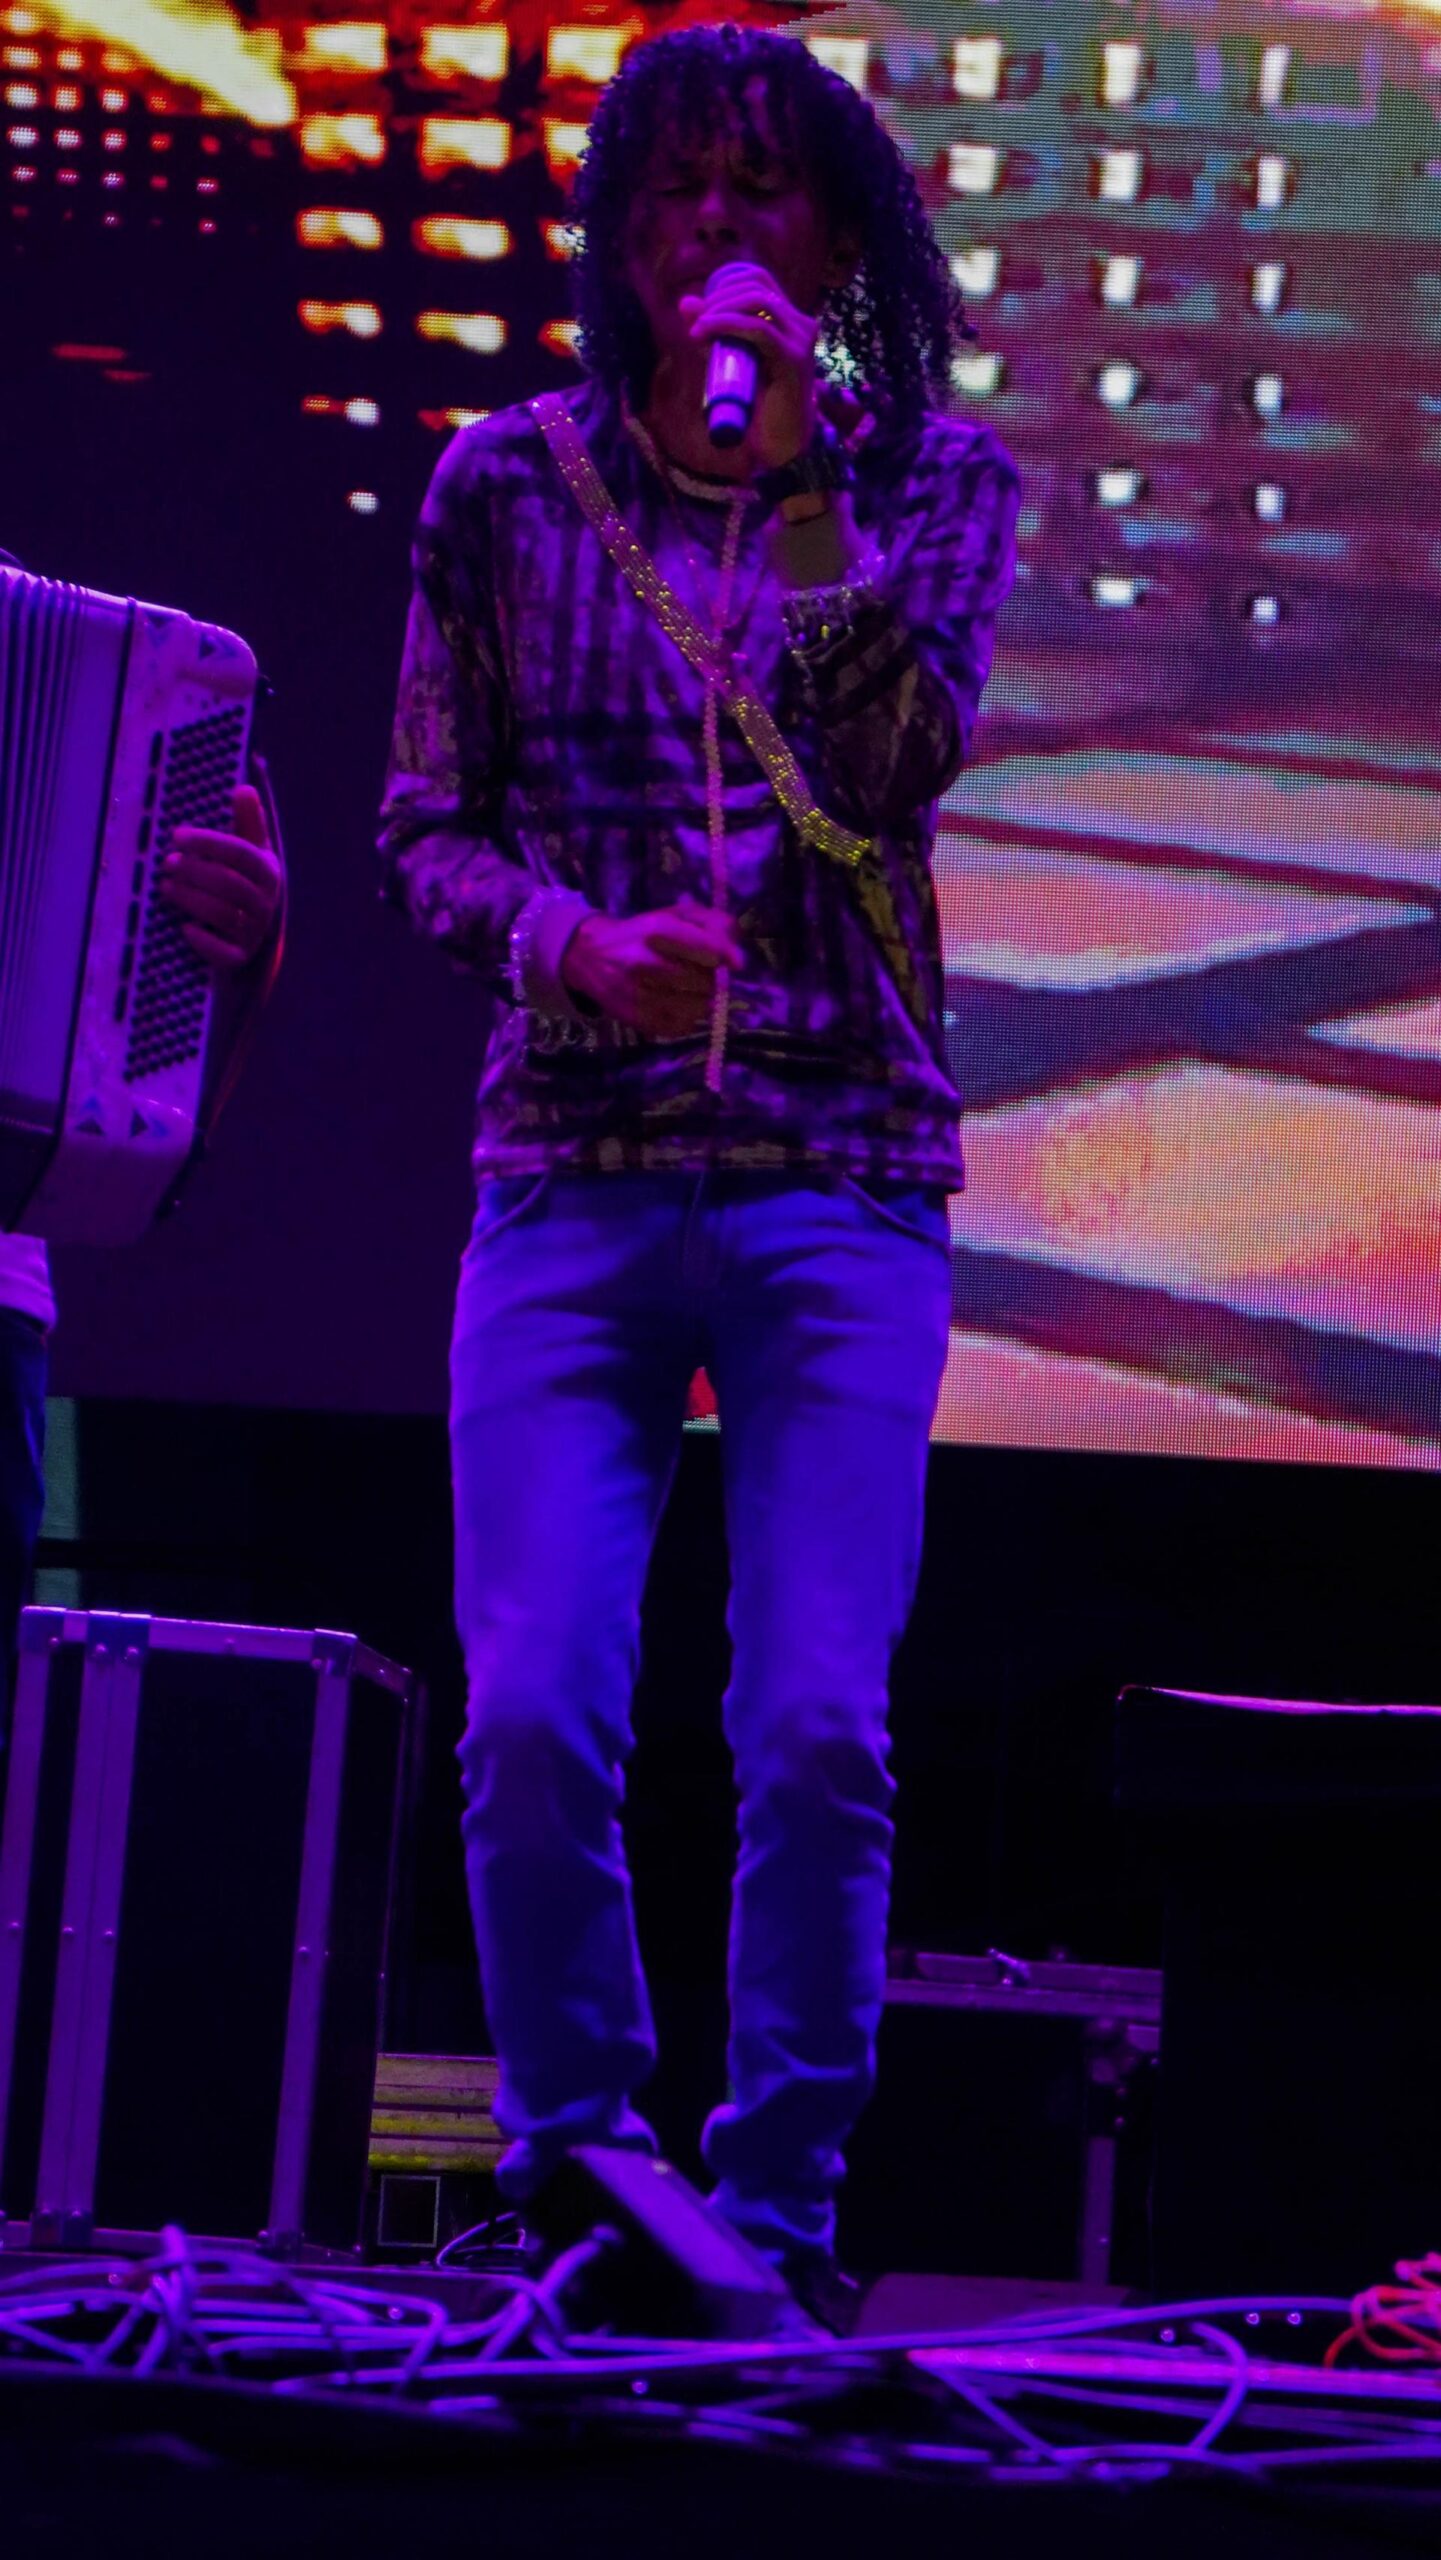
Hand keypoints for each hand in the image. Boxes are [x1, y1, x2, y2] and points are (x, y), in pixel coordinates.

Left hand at [161, 781, 283, 968]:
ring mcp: (254, 932)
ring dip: (191, 899)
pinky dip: (205, 942)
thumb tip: (244, 788)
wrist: (255, 941)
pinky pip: (225, 953)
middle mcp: (265, 903)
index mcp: (268, 872)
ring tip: (165, 887)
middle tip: (166, 863)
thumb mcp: (251, 854)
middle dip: (195, 871)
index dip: (209, 843)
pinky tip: (185, 929)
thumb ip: (248, 823)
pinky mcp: (240, 957)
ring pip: (224, 914)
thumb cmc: (245, 886)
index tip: (177, 836)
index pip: (242, 854)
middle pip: (230, 884)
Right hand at [561, 894, 743, 1040]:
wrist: (588, 956)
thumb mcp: (672, 915)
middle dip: (711, 978)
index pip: (706, 948)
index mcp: (658, 931)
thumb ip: (710, 922)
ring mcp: (640, 994)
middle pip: (706, 981)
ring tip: (689, 990)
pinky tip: (678, 1005)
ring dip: (702, 1000)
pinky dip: (688, 1018)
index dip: (727, 956)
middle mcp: (648, 962)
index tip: (737, 963)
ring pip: (697, 1007)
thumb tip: (737, 943)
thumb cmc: (640, 933)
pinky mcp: (636, 1018)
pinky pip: (681, 1026)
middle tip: (701, 973)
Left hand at [679, 263, 817, 473]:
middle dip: (719, 297)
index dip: (727, 283)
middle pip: (757, 285)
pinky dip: (727, 326)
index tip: (702, 307)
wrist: (780, 443)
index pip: (760, 278)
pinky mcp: (795, 360)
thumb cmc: (758, 404)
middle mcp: (802, 324)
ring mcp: (801, 340)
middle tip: (695, 319)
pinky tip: (706, 333)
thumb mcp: (730, 359)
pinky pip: (759, 329)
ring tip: (697, 330)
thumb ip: (713, 332)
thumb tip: (684, 303)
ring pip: (758, 302)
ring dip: (721, 309)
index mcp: (790, 320)